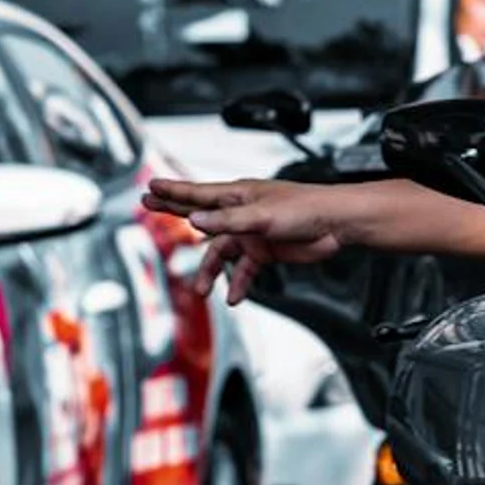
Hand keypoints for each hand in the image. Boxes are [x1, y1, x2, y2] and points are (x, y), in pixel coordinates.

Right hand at [146, 177, 350, 303]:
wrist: (335, 225)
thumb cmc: (304, 209)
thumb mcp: (261, 215)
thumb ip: (228, 220)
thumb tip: (196, 220)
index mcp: (237, 196)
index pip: (197, 194)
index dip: (172, 192)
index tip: (150, 187)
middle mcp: (240, 213)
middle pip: (200, 215)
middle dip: (174, 213)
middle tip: (149, 206)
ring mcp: (251, 233)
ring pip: (220, 252)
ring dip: (210, 271)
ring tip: (200, 290)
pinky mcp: (264, 251)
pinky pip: (244, 269)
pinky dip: (238, 283)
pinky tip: (233, 297)